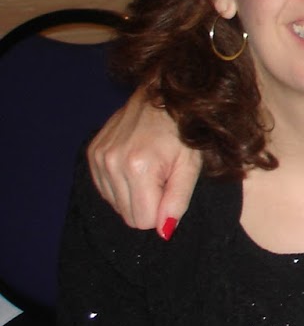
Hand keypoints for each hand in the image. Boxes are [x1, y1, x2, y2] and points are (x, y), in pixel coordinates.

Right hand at [87, 88, 201, 235]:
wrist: (161, 93)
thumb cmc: (183, 130)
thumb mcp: (190, 166)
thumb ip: (178, 200)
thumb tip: (163, 232)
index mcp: (138, 168)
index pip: (143, 221)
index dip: (162, 210)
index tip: (170, 187)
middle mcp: (111, 164)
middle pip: (127, 215)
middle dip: (148, 203)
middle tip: (162, 177)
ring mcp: (98, 158)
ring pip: (115, 204)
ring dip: (134, 194)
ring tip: (150, 168)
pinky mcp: (91, 153)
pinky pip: (105, 189)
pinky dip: (121, 184)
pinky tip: (135, 164)